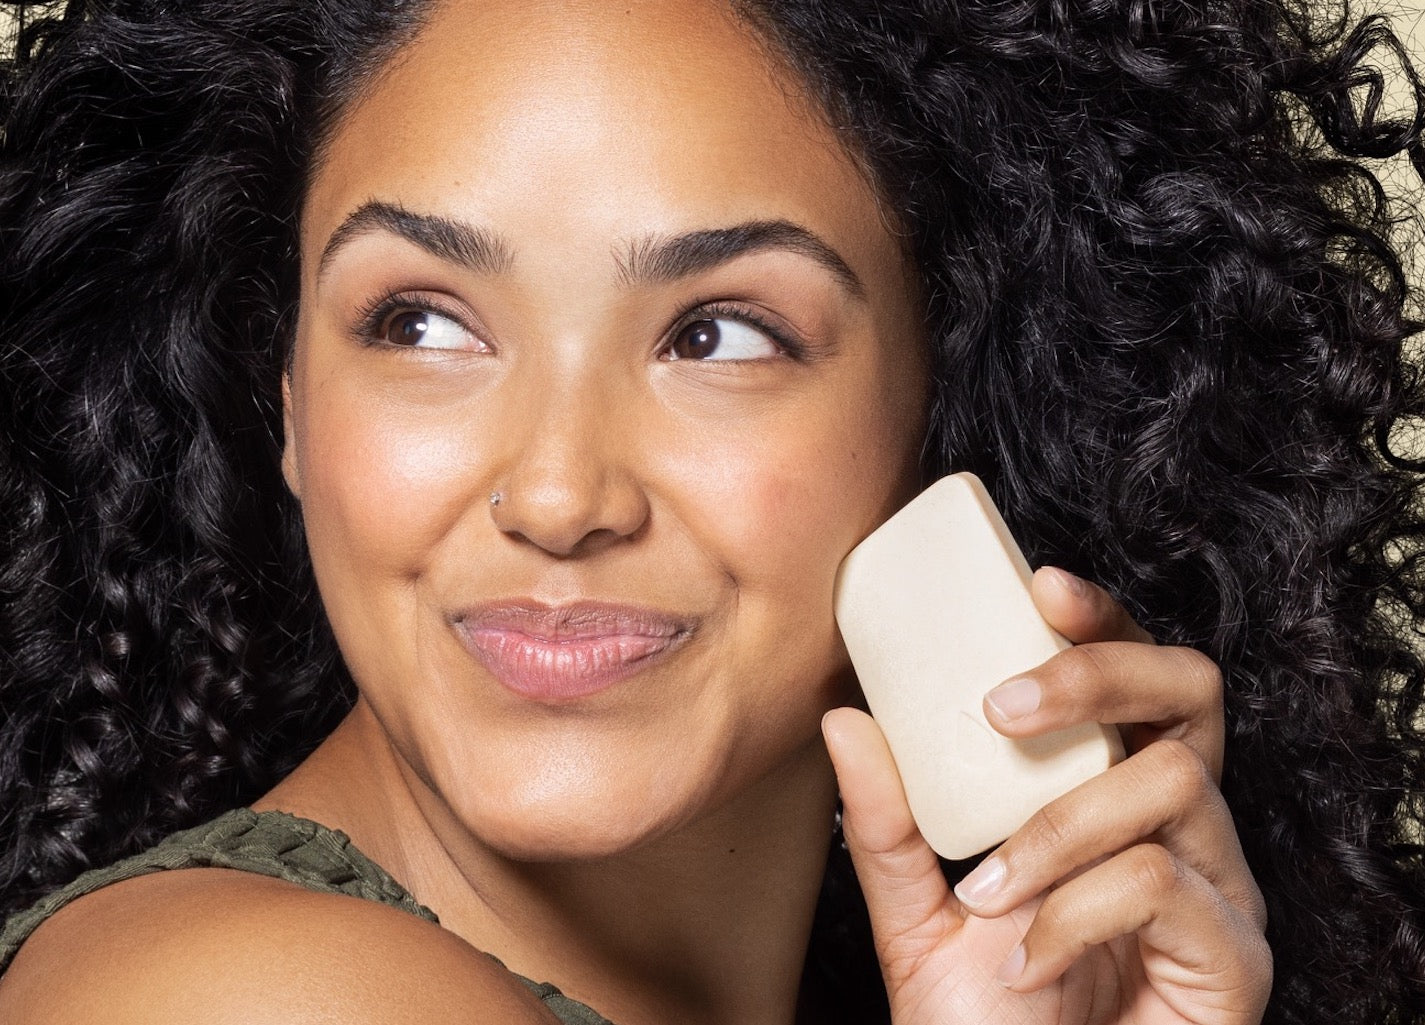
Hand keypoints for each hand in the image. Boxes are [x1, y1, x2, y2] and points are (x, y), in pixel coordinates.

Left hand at [823, 566, 1271, 1024]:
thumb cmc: (986, 1016)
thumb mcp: (916, 910)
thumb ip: (888, 822)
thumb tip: (845, 719)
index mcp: (1116, 796)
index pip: (1137, 678)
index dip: (1105, 622)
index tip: (1040, 586)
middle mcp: (1180, 827)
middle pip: (1190, 692)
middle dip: (1099, 674)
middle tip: (1007, 706)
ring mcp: (1217, 889)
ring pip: (1168, 785)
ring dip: (1057, 829)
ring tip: (988, 890)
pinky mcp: (1233, 958)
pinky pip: (1164, 884)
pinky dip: (1078, 910)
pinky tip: (1030, 952)